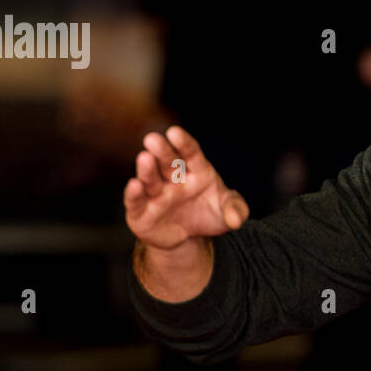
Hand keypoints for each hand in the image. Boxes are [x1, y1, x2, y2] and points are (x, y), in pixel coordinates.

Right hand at [123, 125, 249, 250]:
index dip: (183, 143)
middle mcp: (173, 179)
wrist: (188, 237)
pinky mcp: (140, 212)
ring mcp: (156, 194)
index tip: (175, 132)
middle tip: (153, 139)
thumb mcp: (227, 213)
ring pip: (150, 179)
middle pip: (168, 162)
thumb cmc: (208, 215)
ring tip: (144, 158)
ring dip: (147, 169)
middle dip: (161, 150)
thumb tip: (236, 220)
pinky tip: (134, 185)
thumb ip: (235, 210)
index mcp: (196, 171)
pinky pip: (136, 202)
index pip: (190, 153)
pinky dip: (134, 194)